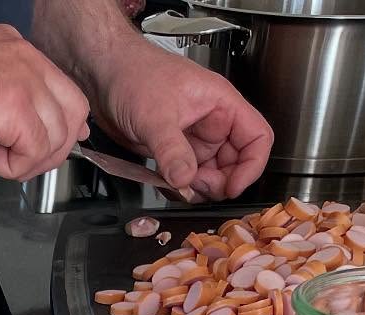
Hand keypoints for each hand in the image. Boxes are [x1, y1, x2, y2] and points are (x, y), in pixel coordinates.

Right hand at [0, 25, 90, 180]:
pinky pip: (33, 151)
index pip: (62, 91)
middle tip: (17, 164)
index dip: (60, 127)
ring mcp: (23, 80)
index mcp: (15, 52)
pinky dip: (8, 166)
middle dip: (51, 151)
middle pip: (74, 112)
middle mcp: (26, 60)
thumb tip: (8, 135)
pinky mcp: (14, 105)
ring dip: (25, 161)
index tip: (44, 149)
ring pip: (57, 137)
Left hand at [91, 42, 271, 199]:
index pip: (257, 138)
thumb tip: (185, 179)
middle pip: (235, 163)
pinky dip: (179, 188)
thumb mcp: (155, 115)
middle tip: (195, 188)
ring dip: (197, 189)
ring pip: (210, 175)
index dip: (251, 166)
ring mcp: (193, 139)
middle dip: (219, 183)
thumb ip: (172, 150)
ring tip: (177, 186)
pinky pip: (186, 177)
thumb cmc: (136, 75)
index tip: (233, 187)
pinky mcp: (173, 152)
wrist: (107, 76)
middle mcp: (212, 124)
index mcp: (221, 105)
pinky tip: (164, 184)